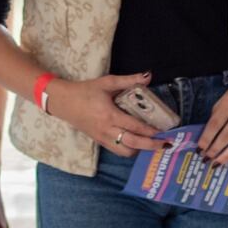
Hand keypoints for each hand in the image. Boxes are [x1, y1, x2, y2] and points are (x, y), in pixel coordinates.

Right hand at [45, 72, 161, 157]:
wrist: (62, 102)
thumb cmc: (85, 91)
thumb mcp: (107, 82)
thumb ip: (129, 80)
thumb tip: (148, 75)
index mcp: (109, 114)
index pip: (134, 126)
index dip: (150, 131)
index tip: (164, 132)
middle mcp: (107, 130)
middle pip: (133, 144)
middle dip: (151, 146)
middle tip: (165, 144)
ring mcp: (102, 138)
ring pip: (126, 152)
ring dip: (140, 149)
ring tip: (151, 142)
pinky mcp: (99, 142)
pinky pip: (118, 151)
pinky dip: (130, 149)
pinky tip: (136, 142)